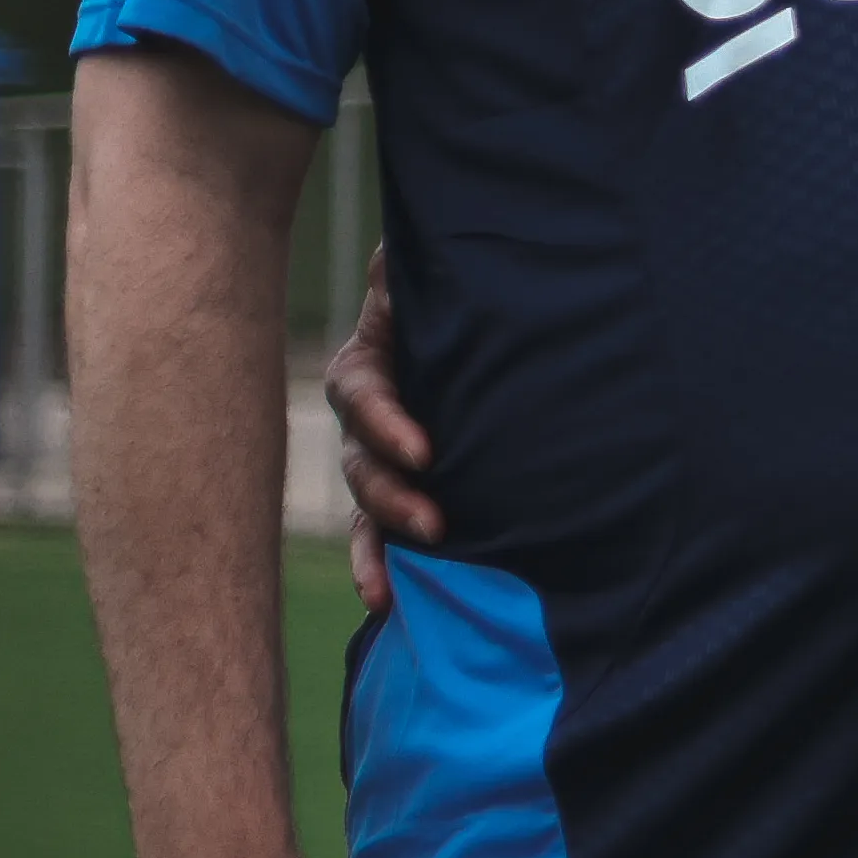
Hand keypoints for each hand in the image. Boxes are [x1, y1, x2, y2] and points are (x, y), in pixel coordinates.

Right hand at [327, 248, 430, 617]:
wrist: (495, 317)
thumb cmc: (467, 290)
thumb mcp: (441, 273)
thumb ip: (410, 268)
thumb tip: (392, 254)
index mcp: (372, 361)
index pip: (362, 393)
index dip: (386, 421)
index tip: (426, 452)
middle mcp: (373, 416)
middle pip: (362, 461)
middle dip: (390, 496)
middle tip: (434, 523)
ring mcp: (388, 458)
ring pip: (368, 506)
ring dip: (380, 545)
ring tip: (394, 586)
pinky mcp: (412, 490)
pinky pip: (384, 535)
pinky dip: (381, 568)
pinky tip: (386, 603)